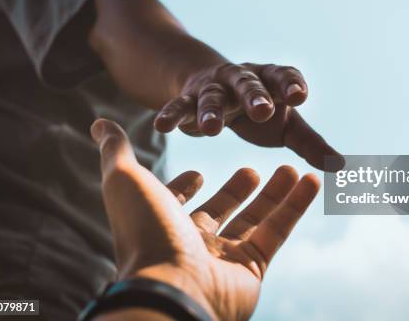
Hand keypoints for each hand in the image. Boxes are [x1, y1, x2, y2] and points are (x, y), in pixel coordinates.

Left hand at [90, 119, 319, 320]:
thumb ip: (116, 150)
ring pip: (255, 220)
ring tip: (292, 167)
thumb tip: (99, 122)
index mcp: (161, 223)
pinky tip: (310, 180)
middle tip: (252, 170)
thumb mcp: (125, 180)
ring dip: (275, 193)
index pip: (175, 202)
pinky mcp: (252, 269)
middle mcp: (191, 242)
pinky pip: (277, 232)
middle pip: (220, 210)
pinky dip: (295, 206)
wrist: (172, 286)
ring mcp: (223, 258)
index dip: (185, 188)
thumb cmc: (146, 231)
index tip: (198, 173)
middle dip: (236, 190)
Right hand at [153, 62, 343, 170]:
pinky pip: (179, 106)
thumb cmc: (260, 110)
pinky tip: (161, 126)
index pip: (284, 77)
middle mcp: (243, 80)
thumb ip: (311, 144)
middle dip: (255, 96)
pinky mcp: (188, 99)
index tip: (300, 96)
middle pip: (249, 84)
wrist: (215, 88)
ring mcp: (214, 88)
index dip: (291, 84)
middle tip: (263, 111)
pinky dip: (171, 114)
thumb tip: (341, 167)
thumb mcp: (287, 125)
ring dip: (211, 111)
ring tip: (211, 130)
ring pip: (212, 97)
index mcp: (272, 82)